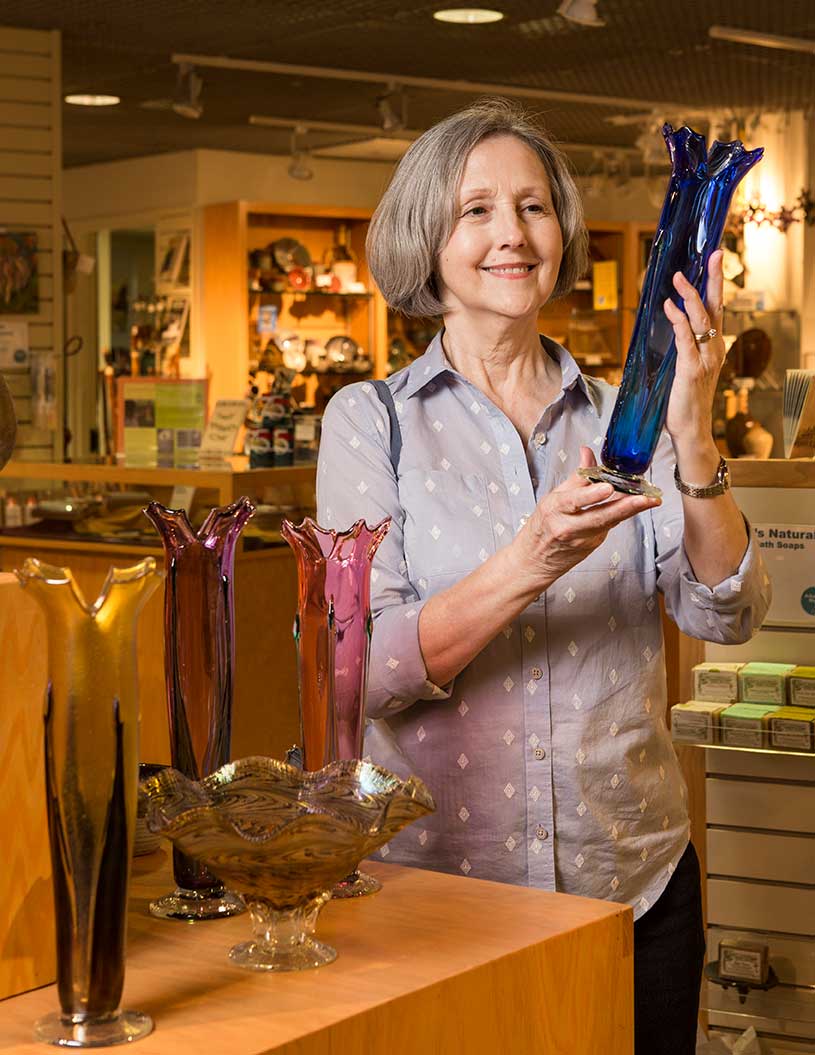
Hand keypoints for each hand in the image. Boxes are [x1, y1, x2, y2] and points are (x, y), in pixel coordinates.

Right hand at [513, 446, 660, 593]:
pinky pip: (610, 526)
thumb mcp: (553, 498)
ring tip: (651, 500)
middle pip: (600, 516)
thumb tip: (587, 453)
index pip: (574, 501)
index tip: (607, 488)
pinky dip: (621, 514)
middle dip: (626, 507)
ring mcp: (583, 539)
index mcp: (555, 510)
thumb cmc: (542, 526)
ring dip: (632, 510)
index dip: (591, 495)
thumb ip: (576, 477)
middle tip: (646, 498)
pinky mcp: (593, 545)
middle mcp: (569, 527)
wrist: (534, 561)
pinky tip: (636, 505)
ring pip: (610, 522)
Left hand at [664, 249, 725, 445]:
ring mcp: (705, 359)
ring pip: (701, 319)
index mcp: (713, 348)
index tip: (714, 260)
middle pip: (716, 307)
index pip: (715, 310)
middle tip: (714, 253)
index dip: (715, 285)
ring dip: (690, 296)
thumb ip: (676, 352)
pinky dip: (677, 321)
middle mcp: (714, 350)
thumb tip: (655, 338)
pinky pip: (685, 339)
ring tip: (679, 277)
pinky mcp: (691, 370)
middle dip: (715, 278)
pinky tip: (669, 306)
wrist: (691, 432)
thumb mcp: (681, 372)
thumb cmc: (682, 404)